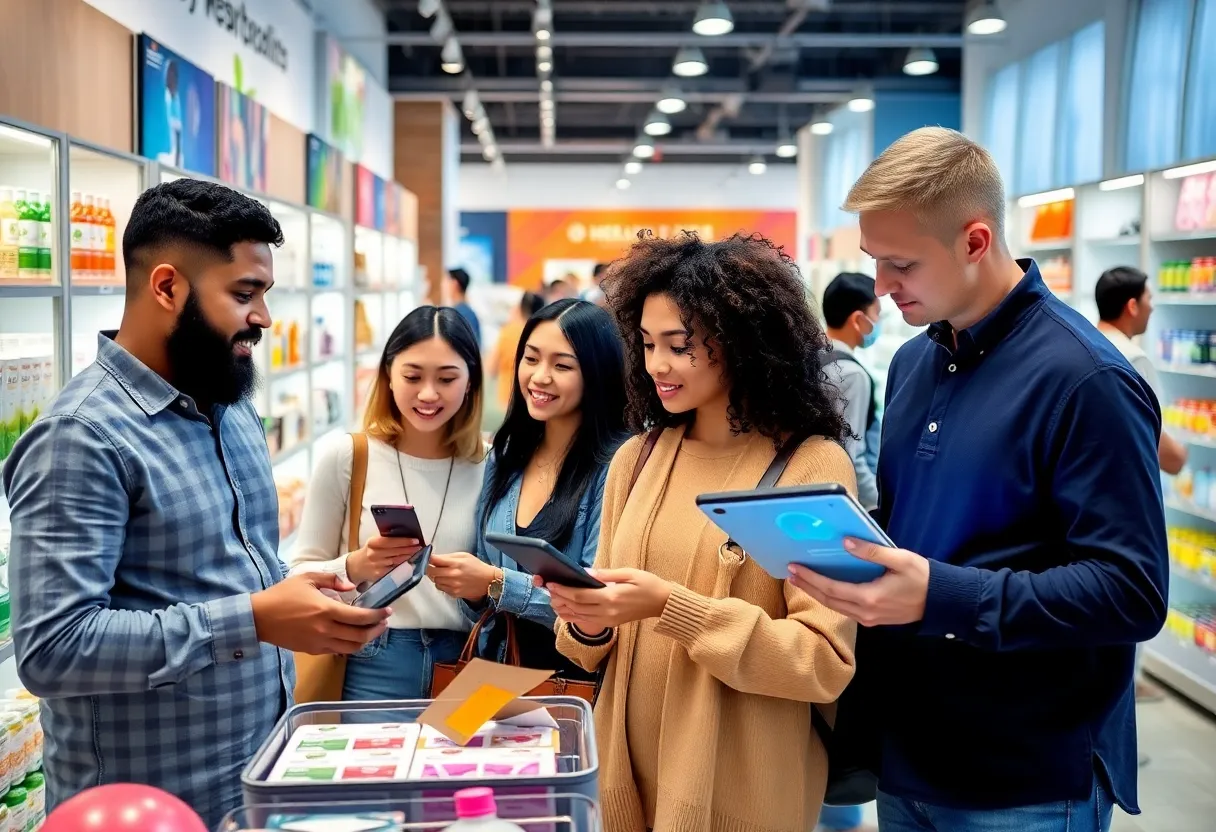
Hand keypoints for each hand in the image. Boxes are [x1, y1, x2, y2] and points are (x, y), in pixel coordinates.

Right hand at [251, 573, 391, 654]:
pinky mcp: (313, 650)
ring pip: (351, 648)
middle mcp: (326, 629)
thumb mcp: (307, 579)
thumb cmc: (282, 595)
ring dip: (366, 640)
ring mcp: (319, 643)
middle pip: (360, 636)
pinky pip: (337, 651)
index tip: (388, 611)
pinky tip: (352, 636)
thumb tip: (351, 587)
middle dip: (377, 629)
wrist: (259, 618)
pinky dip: (349, 645)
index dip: (378, 616)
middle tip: (384, 622)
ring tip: (371, 631)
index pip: (360, 617)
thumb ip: (332, 580)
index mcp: (326, 610)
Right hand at [347, 535, 421, 584]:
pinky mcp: (379, 575)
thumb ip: (385, 539)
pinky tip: (410, 563)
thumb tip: (404, 535)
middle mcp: (374, 554)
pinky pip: (394, 569)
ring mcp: (377, 565)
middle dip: (409, 548)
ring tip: (418, 553)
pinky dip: (403, 566)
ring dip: (408, 556)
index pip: (390, 541)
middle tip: (420, 546)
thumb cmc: (368, 552)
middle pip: (395, 551)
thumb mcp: (373, 543)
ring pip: (397, 560)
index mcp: (373, 543)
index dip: (404, 541)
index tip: (415, 540)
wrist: (355, 567)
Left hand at [428, 552, 498, 600]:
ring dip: (436, 576)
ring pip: (434, 580)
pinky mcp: (453, 593)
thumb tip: (434, 558)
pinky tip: (449, 580)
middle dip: (430, 567)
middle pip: (430, 571)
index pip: (434, 560)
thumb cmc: (476, 566)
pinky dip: (442, 584)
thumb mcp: (463, 555)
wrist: (487, 581)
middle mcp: (452, 575)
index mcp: (455, 563)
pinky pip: (440, 588)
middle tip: (433, 566)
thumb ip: (448, 556)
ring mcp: (452, 585)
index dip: (428, 558)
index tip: (428, 557)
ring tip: (444, 573)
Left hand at [538, 568, 671, 631]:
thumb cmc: (648, 584)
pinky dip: (574, 616)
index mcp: (611, 598)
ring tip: (552, 600)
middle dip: (560, 599)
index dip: (563, 590)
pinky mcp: (610, 624)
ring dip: (564, 609)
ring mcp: (609, 620)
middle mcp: (608, 612)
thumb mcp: (628, 573)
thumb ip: (605, 574)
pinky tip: (566, 611)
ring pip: (580, 616)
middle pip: (577, 607)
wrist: (662, 603)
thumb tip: (584, 572)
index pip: (580, 595)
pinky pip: (587, 621)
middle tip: (547, 590)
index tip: (551, 584)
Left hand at [787, 538, 929, 626]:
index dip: (811, 578)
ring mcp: (869, 619)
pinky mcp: (873, 619)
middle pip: (828, 600)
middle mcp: (866, 612)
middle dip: (808, 586)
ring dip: (816, 593)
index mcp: (870, 598)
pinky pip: (845, 609)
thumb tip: (846, 543)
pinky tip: (824, 589)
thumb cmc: (923, 578)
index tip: (794, 568)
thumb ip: (872, 552)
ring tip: (801, 580)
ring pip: (835, 607)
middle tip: (790, 574)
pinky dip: (831, 598)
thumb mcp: (900, 559)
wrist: (942, 602)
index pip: (831, 588)